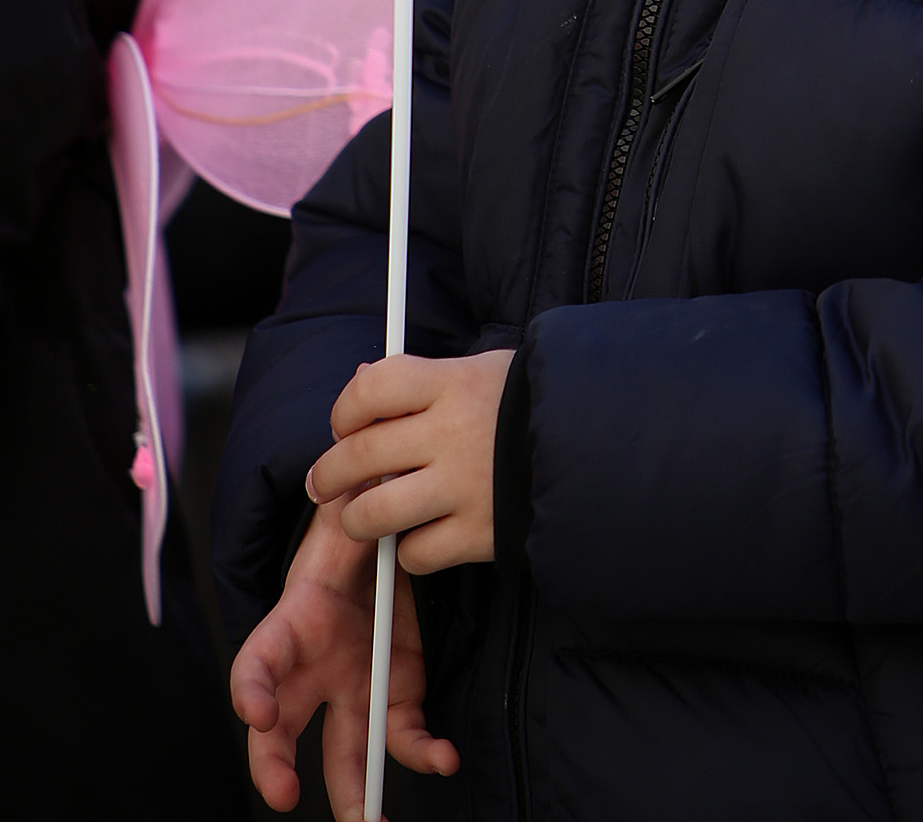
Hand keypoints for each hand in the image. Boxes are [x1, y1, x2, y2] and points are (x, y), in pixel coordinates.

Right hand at [230, 496, 457, 817]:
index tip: (259, 712)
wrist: (381, 537)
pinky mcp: (393, 690)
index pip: (257, 659)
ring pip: (341, 754)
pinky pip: (399, 733)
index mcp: (295, 619)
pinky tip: (443, 756)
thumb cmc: (353, 524)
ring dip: (354, 795)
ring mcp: (351, 685)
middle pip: (281, 729)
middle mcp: (314, 666)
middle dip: (274, 767)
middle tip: (283, 796)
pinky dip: (419, 751)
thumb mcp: (347, 506)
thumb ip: (347, 501)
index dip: (253, 687)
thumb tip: (350, 480)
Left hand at [308, 347, 514, 575]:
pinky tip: (420, 538)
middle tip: (324, 483)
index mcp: (453, 383)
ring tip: (360, 519)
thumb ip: (422, 380)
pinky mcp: (478, 533)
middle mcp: (452, 432)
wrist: (598, 445)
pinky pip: (417, 552)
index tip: (343, 425)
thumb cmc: (531, 405)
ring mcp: (464, 486)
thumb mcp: (483, 370)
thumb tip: (363, 380)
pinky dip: (410, 552)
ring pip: (377, 512)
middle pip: (362, 453)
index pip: (372, 388)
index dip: (345, 409)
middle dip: (330, 473)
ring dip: (357, 519)